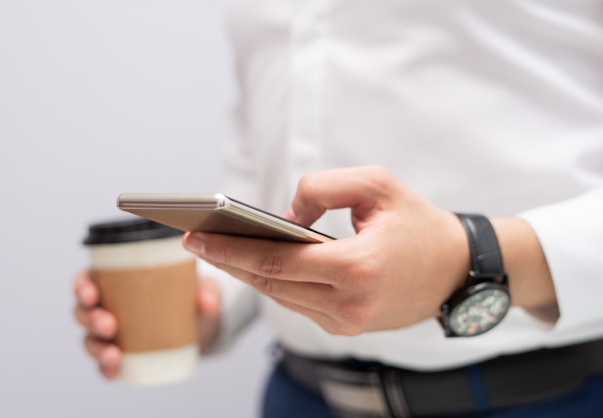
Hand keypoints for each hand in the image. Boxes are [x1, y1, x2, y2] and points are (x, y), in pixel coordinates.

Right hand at [73, 270, 221, 379]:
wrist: (200, 323)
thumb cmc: (189, 294)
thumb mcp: (200, 288)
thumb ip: (206, 291)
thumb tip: (208, 302)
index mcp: (117, 280)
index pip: (87, 279)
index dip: (82, 286)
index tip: (91, 293)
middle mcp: (108, 305)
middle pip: (83, 311)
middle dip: (90, 319)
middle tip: (109, 325)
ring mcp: (112, 332)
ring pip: (90, 339)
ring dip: (96, 348)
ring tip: (114, 354)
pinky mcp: (121, 353)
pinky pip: (105, 364)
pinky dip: (106, 369)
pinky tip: (114, 372)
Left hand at [183, 165, 469, 334]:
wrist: (458, 270)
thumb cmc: (419, 223)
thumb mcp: (377, 184)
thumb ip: (324, 188)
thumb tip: (285, 216)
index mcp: (356, 269)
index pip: (275, 262)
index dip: (230, 250)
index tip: (196, 237)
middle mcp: (349, 305)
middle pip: (270, 284)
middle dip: (228, 262)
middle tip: (193, 242)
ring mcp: (348, 323)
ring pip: (282, 297)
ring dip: (249, 274)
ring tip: (218, 250)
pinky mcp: (348, 328)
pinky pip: (300, 305)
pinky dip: (276, 285)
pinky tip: (256, 266)